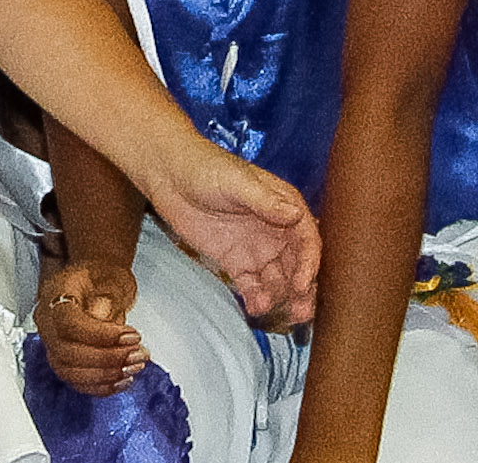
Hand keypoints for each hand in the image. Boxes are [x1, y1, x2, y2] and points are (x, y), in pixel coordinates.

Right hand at [36, 258, 149, 397]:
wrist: (95, 283)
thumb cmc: (101, 278)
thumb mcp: (109, 275)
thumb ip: (107, 294)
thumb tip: (102, 313)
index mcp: (56, 293)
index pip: (67, 321)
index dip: (99, 335)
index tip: (131, 336)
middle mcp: (47, 320)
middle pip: (66, 351)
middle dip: (107, 358)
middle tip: (138, 354)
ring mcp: (52, 343)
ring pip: (68, 371)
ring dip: (105, 375)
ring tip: (134, 366)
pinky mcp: (62, 361)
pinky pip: (75, 381)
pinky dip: (100, 386)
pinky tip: (123, 380)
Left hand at [144, 139, 320, 325]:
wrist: (167, 173)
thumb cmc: (204, 167)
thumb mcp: (236, 181)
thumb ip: (265, 201)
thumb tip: (295, 214)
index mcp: (282, 206)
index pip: (306, 239)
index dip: (309, 263)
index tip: (303, 283)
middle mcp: (275, 230)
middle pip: (297, 265)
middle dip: (302, 289)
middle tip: (300, 311)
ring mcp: (256, 248)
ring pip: (278, 280)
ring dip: (281, 297)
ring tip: (273, 310)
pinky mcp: (235, 262)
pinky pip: (252, 286)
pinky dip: (257, 298)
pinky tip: (255, 307)